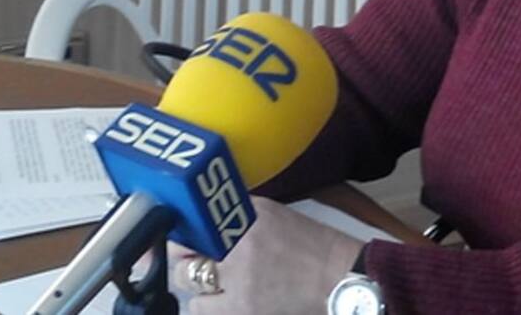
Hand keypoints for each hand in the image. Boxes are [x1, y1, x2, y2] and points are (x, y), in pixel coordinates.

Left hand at [170, 196, 363, 314]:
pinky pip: (205, 311)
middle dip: (185, 262)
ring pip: (192, 294)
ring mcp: (239, 289)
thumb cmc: (310, 244)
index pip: (195, 226)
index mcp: (250, 221)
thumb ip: (239, 215)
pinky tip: (223, 300)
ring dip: (199, 289)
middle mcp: (240, 253)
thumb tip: (206, 217)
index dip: (182, 233)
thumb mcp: (273, 215)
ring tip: (215, 284)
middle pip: (185, 262)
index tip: (181, 235)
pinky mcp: (242, 312)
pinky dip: (211, 306)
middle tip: (194, 261)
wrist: (339, 278)